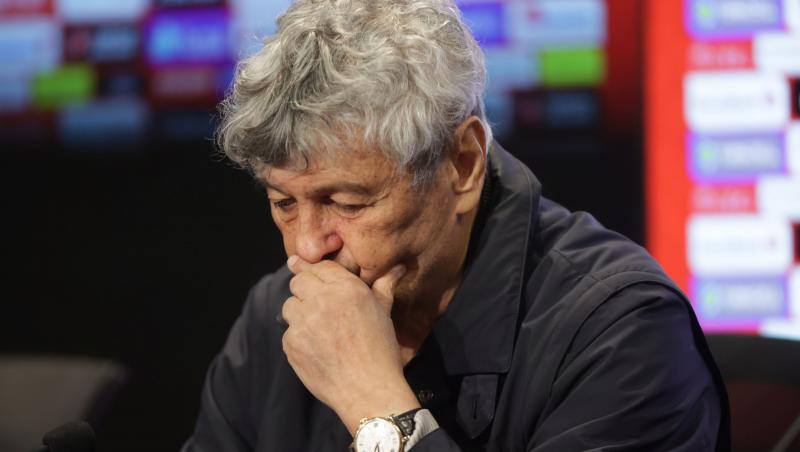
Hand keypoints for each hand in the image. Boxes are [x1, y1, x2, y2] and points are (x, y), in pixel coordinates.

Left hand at [281, 256, 420, 434]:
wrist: (368, 390)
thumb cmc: (381, 351)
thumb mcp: (384, 313)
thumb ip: (384, 286)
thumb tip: (396, 267)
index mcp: (347, 288)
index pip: (319, 267)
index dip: (311, 267)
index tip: (298, 264)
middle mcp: (322, 300)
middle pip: (298, 281)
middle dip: (304, 288)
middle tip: (315, 302)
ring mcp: (303, 322)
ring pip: (289, 306)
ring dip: (299, 312)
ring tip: (318, 328)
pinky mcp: (291, 344)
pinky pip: (288, 332)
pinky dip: (299, 338)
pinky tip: (317, 348)